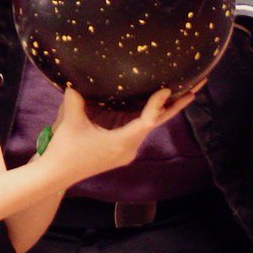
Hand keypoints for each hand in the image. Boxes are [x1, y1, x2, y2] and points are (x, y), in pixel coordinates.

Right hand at [41, 84, 192, 183]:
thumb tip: (76, 78)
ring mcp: (125, 152)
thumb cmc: (64, 149)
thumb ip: (76, 97)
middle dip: (176, 105)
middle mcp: (129, 149)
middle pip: (157, 123)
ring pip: (149, 127)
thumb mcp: (70, 120)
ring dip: (163, 110)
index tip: (168, 88)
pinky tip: (150, 104)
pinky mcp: (119, 152)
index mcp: (121, 143)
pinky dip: (146, 115)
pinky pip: (138, 130)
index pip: (147, 121)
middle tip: (196, 87)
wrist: (56, 175)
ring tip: (179, 91)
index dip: (158, 104)